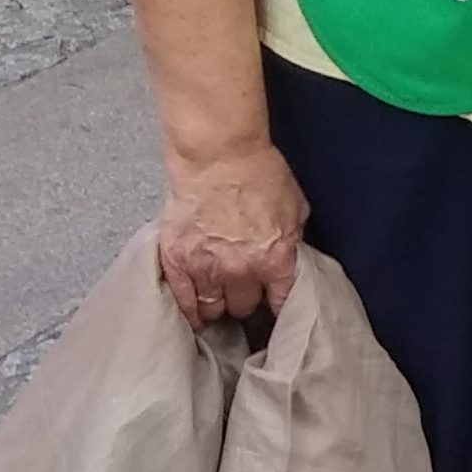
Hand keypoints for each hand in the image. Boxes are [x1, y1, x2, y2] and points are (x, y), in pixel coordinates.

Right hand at [155, 143, 304, 323]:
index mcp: (275, 260)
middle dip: (246, 300)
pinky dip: (189, 311)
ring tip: (219, 303)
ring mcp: (205, 268)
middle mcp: (240, 271)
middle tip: (244, 294)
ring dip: (217, 306)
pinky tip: (194, 316)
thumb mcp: (295, 207)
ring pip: (212, 308)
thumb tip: (289, 254)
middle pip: (244, 307)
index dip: (278, 306)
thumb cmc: (259, 172)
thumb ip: (292, 238)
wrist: (218, 156)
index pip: (280, 301)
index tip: (275, 308)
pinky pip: (182, 301)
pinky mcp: (176, 261)